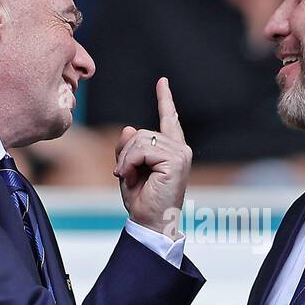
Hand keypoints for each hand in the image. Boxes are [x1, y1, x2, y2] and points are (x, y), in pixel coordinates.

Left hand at [115, 78, 190, 239]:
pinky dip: (129, 163)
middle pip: (142, 133)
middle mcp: (180, 150)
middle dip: (125, 152)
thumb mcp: (129, 169)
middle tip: (123, 174)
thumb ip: (129, 148)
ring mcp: (180, 154)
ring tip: (128, 177)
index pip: (169, 120)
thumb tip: (129, 128)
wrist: (150, 222)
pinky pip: (142, 150)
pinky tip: (130, 176)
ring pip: (140, 140)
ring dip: (126, 159)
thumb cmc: (142, 201)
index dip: (165, 100)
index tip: (162, 82)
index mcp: (172, 151)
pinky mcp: (175, 161)